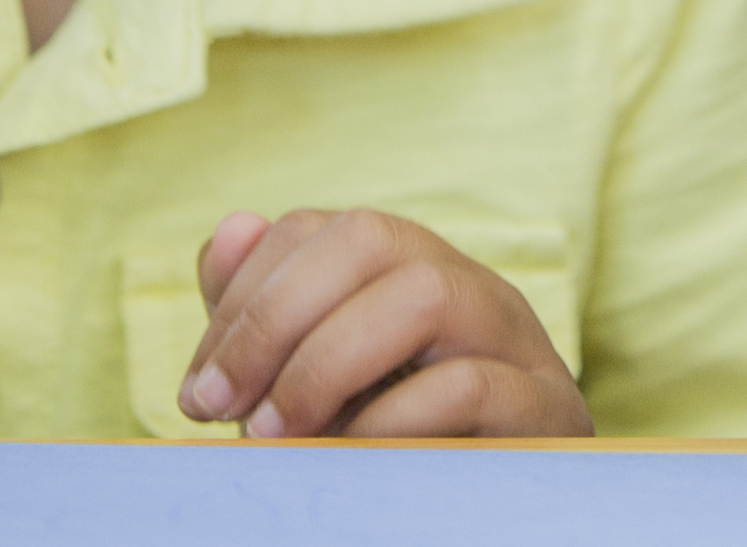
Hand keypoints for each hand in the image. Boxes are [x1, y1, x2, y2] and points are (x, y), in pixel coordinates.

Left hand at [176, 208, 590, 437]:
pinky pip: (471, 385)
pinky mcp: (547, 408)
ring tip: (274, 434)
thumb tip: (230, 229)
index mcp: (413, 272)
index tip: (199, 389)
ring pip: (425, 293)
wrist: (489, 520)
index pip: (322, 230)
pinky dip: (391, 422)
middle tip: (222, 406)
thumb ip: (267, 316)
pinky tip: (348, 460)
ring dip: (326, 363)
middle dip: (276, 317)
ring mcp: (515, 340)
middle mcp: (469, 286)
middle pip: (371, 236)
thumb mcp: (317, 385)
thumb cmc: (398, 453)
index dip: (244, 297)